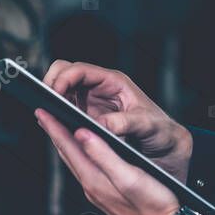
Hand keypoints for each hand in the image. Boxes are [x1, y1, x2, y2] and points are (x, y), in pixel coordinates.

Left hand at [36, 108, 180, 214]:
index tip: (42, 111)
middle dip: (55, 134)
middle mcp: (92, 187)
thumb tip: (82, 134)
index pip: (68, 148)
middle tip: (44, 115)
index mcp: (94, 179)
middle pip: (67, 155)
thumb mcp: (129, 176)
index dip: (54, 128)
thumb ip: (104, 154)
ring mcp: (98, 193)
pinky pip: (86, 170)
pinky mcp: (107, 196)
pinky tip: (84, 152)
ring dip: (65, 144)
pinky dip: (79, 155)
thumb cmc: (153, 205)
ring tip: (59, 129)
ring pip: (75, 163)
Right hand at [44, 60, 192, 180]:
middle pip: (65, 73)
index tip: (53, 94)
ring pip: (62, 91)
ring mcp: (92, 102)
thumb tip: (101, 125)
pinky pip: (65, 110)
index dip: (63, 78)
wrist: (168, 145)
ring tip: (46, 116)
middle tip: (45, 104)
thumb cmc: (162, 130)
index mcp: (114, 82)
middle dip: (51, 84)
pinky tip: (54, 126)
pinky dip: (57, 114)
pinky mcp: (88, 117)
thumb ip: (126, 123)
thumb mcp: (148, 125)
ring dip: (52, 100)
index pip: (80, 70)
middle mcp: (100, 88)